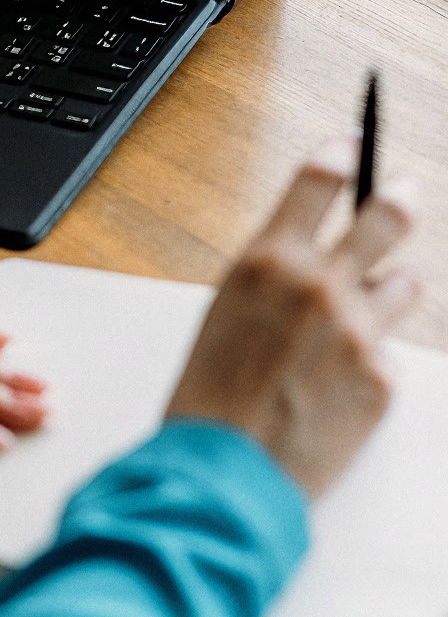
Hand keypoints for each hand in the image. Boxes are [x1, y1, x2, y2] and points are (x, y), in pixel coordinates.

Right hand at [165, 139, 419, 494]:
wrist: (225, 472)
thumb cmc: (208, 398)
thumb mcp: (225, 315)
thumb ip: (272, 282)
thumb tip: (310, 267)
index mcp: (268, 260)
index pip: (319, 180)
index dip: (341, 155)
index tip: (352, 144)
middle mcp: (319, 285)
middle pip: (386, 216)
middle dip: (400, 198)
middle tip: (407, 190)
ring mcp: (358, 331)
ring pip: (403, 283)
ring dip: (391, 286)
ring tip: (375, 300)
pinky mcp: (382, 378)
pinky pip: (389, 352)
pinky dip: (370, 360)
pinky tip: (339, 384)